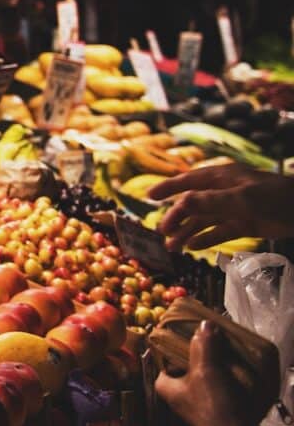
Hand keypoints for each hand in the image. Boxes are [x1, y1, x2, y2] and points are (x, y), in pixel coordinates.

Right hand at [148, 164, 293, 250]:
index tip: (148, 196)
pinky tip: (193, 248)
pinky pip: (218, 232)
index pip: (188, 181)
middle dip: (176, 217)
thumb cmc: (276, 198)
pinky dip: (205, 239)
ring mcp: (233, 208)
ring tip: (172, 247)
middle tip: (162, 232)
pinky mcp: (243, 224)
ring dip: (187, 232)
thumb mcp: (242, 198)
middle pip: (193, 204)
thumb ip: (210, 201)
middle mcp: (224, 192)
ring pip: (203, 220)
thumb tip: (180, 203)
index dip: (168, 188)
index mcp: (222, 178)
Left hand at [155, 321, 263, 425]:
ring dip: (211, 363)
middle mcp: (175, 393)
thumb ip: (203, 345)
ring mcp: (193, 401)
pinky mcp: (211, 406)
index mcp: (164, 384)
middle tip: (209, 337)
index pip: (163, 356)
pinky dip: (221, 374)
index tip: (188, 331)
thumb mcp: (205, 369)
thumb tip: (204, 325)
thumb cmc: (212, 402)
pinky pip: (214, 383)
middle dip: (196, 351)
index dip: (175, 343)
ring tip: (221, 347)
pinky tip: (230, 365)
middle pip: (184, 364)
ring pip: (200, 373)